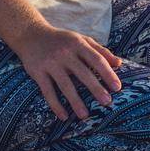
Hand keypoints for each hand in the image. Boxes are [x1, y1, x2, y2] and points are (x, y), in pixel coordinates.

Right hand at [9, 22, 125, 120]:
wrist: (31, 34)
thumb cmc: (62, 40)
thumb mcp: (81, 40)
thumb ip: (100, 51)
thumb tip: (119, 63)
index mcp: (78, 44)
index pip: (96, 59)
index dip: (108, 73)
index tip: (117, 88)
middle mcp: (65, 53)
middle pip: (83, 73)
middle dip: (95, 88)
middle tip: (107, 102)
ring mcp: (50, 63)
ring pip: (65, 85)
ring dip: (75, 101)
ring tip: (85, 115)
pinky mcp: (37, 72)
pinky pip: (48, 91)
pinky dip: (55, 105)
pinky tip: (64, 116)